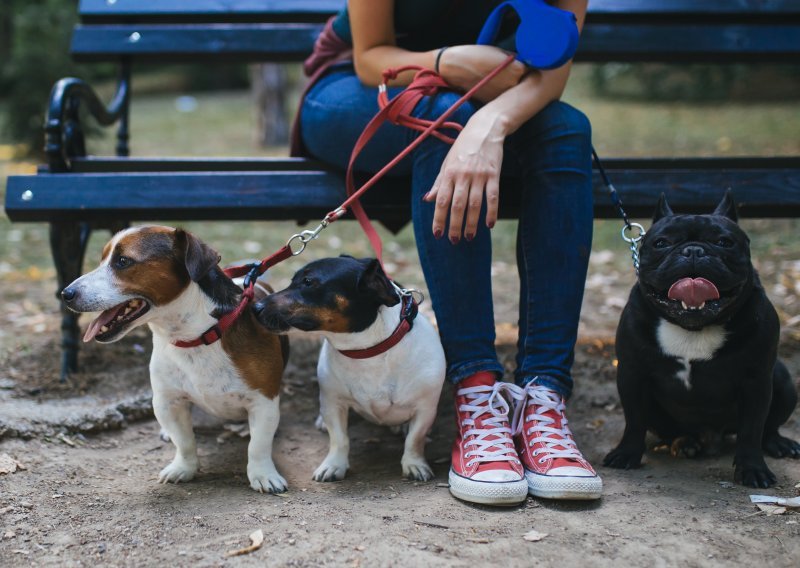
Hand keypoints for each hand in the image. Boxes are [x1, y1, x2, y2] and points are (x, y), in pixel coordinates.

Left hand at [423, 111, 504, 240]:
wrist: (485, 129)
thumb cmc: (463, 148)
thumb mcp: (447, 162)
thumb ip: (439, 183)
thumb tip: (427, 200)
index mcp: (449, 173)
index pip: (442, 200)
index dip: (439, 218)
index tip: (437, 234)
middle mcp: (463, 175)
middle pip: (457, 205)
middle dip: (454, 225)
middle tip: (453, 240)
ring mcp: (479, 175)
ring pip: (474, 204)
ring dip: (472, 223)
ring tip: (469, 237)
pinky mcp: (494, 174)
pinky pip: (493, 197)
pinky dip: (491, 212)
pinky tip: (489, 225)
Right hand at [438, 45, 526, 101]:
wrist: (453, 70)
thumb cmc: (475, 56)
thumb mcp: (499, 53)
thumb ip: (514, 61)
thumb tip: (525, 67)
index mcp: (518, 69)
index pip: (532, 69)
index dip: (528, 67)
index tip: (524, 66)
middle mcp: (514, 85)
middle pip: (525, 83)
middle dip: (521, 79)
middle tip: (509, 73)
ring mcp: (503, 96)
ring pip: (514, 92)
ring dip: (511, 87)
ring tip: (498, 79)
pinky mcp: (493, 103)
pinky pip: (503, 98)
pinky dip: (500, 93)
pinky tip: (492, 87)